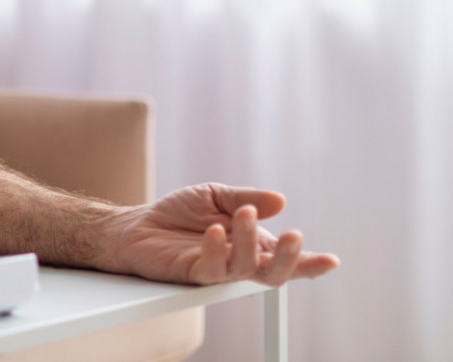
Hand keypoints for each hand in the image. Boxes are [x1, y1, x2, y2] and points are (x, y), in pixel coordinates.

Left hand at [103, 183, 339, 285]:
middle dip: (290, 259)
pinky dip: (216, 249)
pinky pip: (211, 268)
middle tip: (295, 238)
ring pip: (245, 269)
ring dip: (247, 241)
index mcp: (251, 244)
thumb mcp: (215, 195)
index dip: (309, 263)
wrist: (138, 223)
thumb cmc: (179, 213)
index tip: (331, 260)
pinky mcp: (193, 274)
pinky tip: (214, 230)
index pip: (284, 258)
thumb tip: (280, 201)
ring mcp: (217, 270)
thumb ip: (246, 198)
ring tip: (240, 214)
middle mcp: (239, 261)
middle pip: (274, 273)